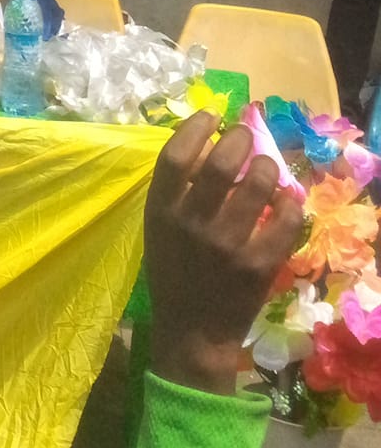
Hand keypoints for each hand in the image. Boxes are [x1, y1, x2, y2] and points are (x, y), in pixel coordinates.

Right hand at [143, 111, 304, 394]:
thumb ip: (176, 193)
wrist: (192, 332)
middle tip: (245, 137)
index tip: (211, 115)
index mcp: (161, 213)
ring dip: (266, 166)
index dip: (196, 127)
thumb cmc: (173, 275)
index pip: (175, 156)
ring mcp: (227, 246)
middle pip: (220, 164)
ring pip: (257, 185)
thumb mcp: (159, 230)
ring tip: (266, 166)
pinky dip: (288, 202)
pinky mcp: (258, 265)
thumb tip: (208, 146)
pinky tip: (285, 197)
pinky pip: (283, 221)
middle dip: (239, 139)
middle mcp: (192, 225)